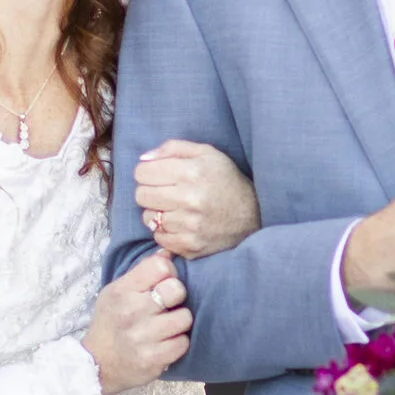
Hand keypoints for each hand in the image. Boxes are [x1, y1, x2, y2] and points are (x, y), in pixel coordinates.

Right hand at [86, 259, 192, 394]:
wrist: (97, 364)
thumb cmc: (110, 323)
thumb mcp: (116, 292)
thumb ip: (142, 272)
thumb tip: (168, 253)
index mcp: (122, 290)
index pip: (160, 266)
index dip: (168, 273)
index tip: (163, 283)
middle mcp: (131, 311)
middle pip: (177, 289)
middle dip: (176, 297)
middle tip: (167, 306)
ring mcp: (142, 337)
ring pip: (184, 317)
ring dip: (179, 322)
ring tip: (167, 326)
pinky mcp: (152, 359)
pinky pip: (183, 343)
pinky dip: (177, 343)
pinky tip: (165, 342)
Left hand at [133, 138, 259, 259]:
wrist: (253, 216)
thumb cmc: (226, 180)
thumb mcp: (206, 153)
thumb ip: (173, 148)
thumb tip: (143, 159)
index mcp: (192, 172)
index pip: (142, 173)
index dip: (146, 172)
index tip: (157, 176)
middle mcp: (190, 199)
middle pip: (141, 195)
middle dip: (149, 191)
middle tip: (164, 192)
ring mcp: (190, 226)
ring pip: (148, 218)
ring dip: (157, 212)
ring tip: (175, 208)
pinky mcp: (190, 246)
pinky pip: (158, 238)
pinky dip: (165, 231)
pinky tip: (180, 224)